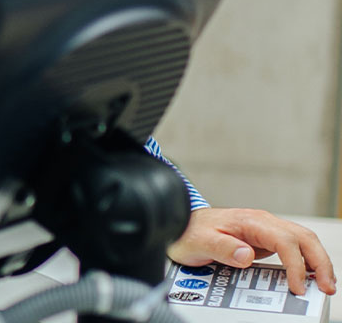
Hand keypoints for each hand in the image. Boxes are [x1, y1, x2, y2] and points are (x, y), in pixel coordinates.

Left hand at [169, 207, 336, 295]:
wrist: (180, 224)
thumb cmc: (188, 230)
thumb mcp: (199, 241)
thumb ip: (223, 247)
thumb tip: (247, 255)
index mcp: (250, 220)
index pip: (285, 241)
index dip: (296, 265)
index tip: (297, 286)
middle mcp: (262, 222)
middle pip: (304, 238)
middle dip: (321, 262)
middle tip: (328, 287)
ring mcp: (265, 230)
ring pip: (303, 241)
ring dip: (318, 262)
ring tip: (326, 284)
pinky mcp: (264, 240)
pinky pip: (293, 249)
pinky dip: (307, 262)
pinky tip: (311, 277)